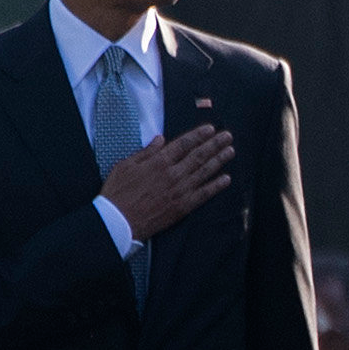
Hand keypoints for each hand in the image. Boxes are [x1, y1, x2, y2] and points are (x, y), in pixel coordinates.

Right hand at [103, 121, 238, 243]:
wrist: (119, 221)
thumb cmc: (118, 193)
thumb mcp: (125, 165)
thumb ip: (146, 152)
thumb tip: (160, 139)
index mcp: (159, 162)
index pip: (184, 144)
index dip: (199, 135)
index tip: (210, 129)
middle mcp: (173, 174)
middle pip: (198, 155)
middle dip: (214, 144)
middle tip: (227, 136)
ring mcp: (180, 191)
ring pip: (204, 172)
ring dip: (219, 160)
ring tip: (230, 151)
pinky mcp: (182, 207)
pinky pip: (204, 194)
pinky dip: (216, 186)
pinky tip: (226, 179)